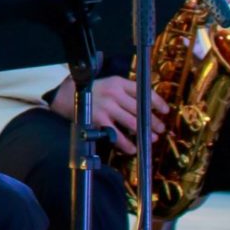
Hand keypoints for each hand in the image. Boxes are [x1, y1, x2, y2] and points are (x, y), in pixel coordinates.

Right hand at [48, 74, 167, 154]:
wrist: (63, 96)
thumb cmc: (88, 90)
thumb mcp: (106, 83)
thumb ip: (124, 90)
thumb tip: (146, 104)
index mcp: (118, 82)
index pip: (144, 91)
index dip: (157, 102)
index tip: (165, 110)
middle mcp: (114, 93)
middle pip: (141, 109)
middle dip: (153, 121)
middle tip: (161, 129)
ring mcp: (107, 106)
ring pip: (133, 122)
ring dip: (144, 132)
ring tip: (151, 139)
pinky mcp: (99, 120)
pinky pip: (117, 135)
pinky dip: (126, 143)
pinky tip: (132, 148)